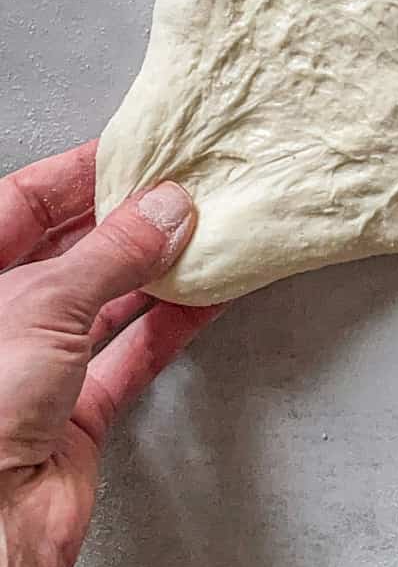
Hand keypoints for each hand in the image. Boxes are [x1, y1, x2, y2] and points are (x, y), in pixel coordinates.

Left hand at [0, 142, 221, 566]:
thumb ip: (113, 253)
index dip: (78, 172)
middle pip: (69, 252)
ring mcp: (32, 371)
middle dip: (127, 220)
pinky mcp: (70, 417)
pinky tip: (206, 296)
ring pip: (105, 302)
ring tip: (206, 232)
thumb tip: (165, 208)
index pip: (22, 204)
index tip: (135, 149)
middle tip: (181, 187)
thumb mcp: (43, 304)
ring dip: (157, 270)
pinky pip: (129, 356)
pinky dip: (170, 325)